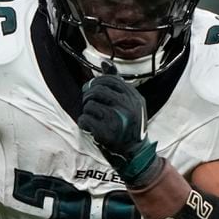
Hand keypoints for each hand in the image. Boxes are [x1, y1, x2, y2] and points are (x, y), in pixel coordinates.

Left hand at [77, 62, 160, 185]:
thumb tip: (104, 63)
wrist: (135, 155)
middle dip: (88, 96)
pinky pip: (85, 119)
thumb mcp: (130, 103)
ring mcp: (118, 119)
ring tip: (93, 119)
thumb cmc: (129, 126)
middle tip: (88, 104)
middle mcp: (128, 106)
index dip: (95, 83)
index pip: (109, 80)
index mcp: (134, 97)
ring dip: (87, 112)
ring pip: (89, 104)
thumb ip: (117, 84)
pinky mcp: (106, 132)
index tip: (91, 90)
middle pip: (97, 90)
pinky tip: (90, 128)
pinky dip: (84, 123)